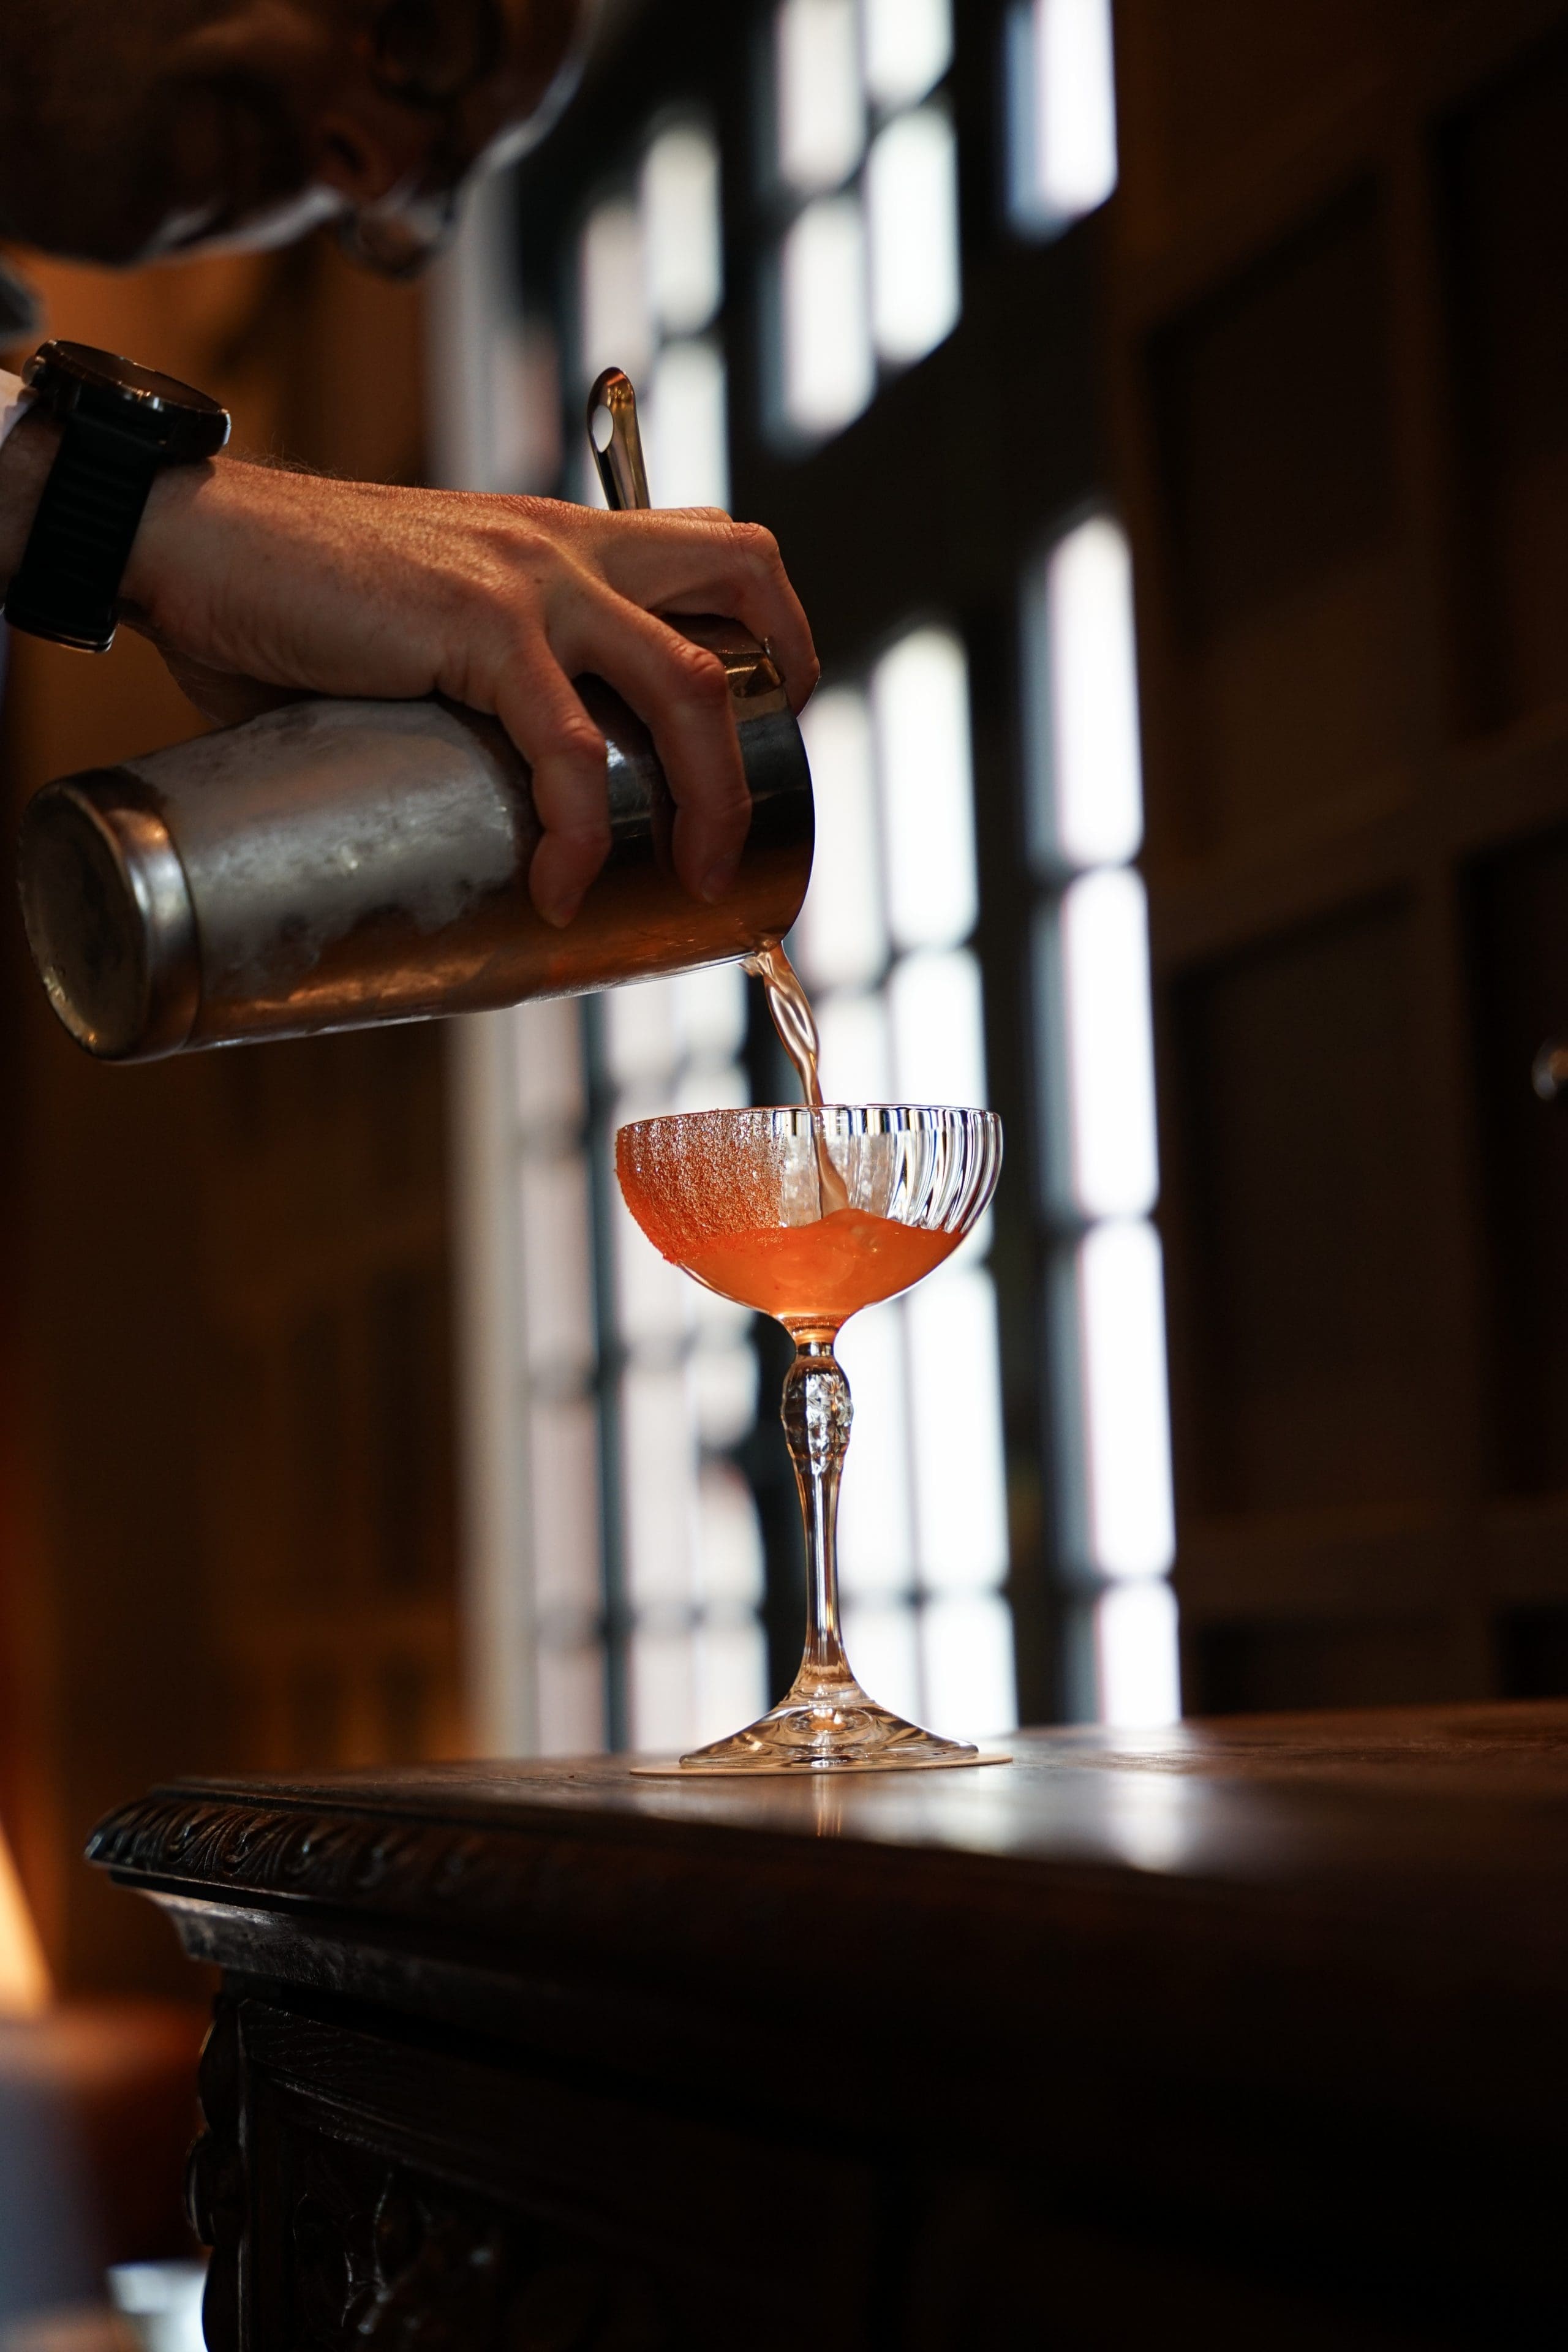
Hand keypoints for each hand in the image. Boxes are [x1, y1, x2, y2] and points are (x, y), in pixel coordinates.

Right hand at [118, 459, 818, 924]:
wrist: (193, 542)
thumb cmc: (291, 596)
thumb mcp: (425, 623)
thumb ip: (478, 686)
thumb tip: (486, 799)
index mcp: (564, 537)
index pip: (721, 547)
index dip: (776, 628)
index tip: (763, 723)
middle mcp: (567, 544)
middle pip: (744, 586)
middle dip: (776, 702)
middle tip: (752, 805)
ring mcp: (529, 582)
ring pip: (685, 684)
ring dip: (712, 795)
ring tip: (692, 876)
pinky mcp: (476, 629)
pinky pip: (569, 747)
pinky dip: (579, 831)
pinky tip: (564, 887)